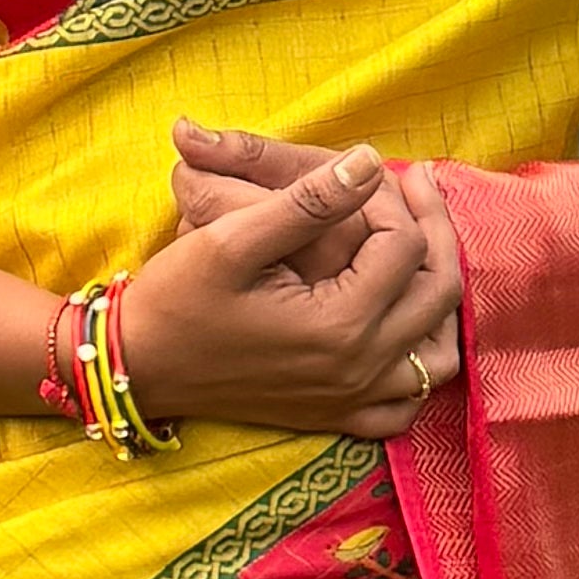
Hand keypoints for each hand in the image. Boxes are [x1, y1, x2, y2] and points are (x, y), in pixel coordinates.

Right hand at [118, 136, 465, 440]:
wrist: (138, 364)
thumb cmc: (177, 298)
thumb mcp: (232, 237)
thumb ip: (307, 201)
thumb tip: (368, 161)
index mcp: (340, 325)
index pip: (404, 245)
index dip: (391, 199)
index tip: (362, 173)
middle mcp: (359, 369)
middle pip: (439, 293)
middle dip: (433, 229)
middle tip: (415, 186)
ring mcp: (352, 400)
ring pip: (438, 354)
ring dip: (439, 298)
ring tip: (420, 249)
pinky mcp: (337, 417)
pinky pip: (407, 404)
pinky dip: (418, 365)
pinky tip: (403, 326)